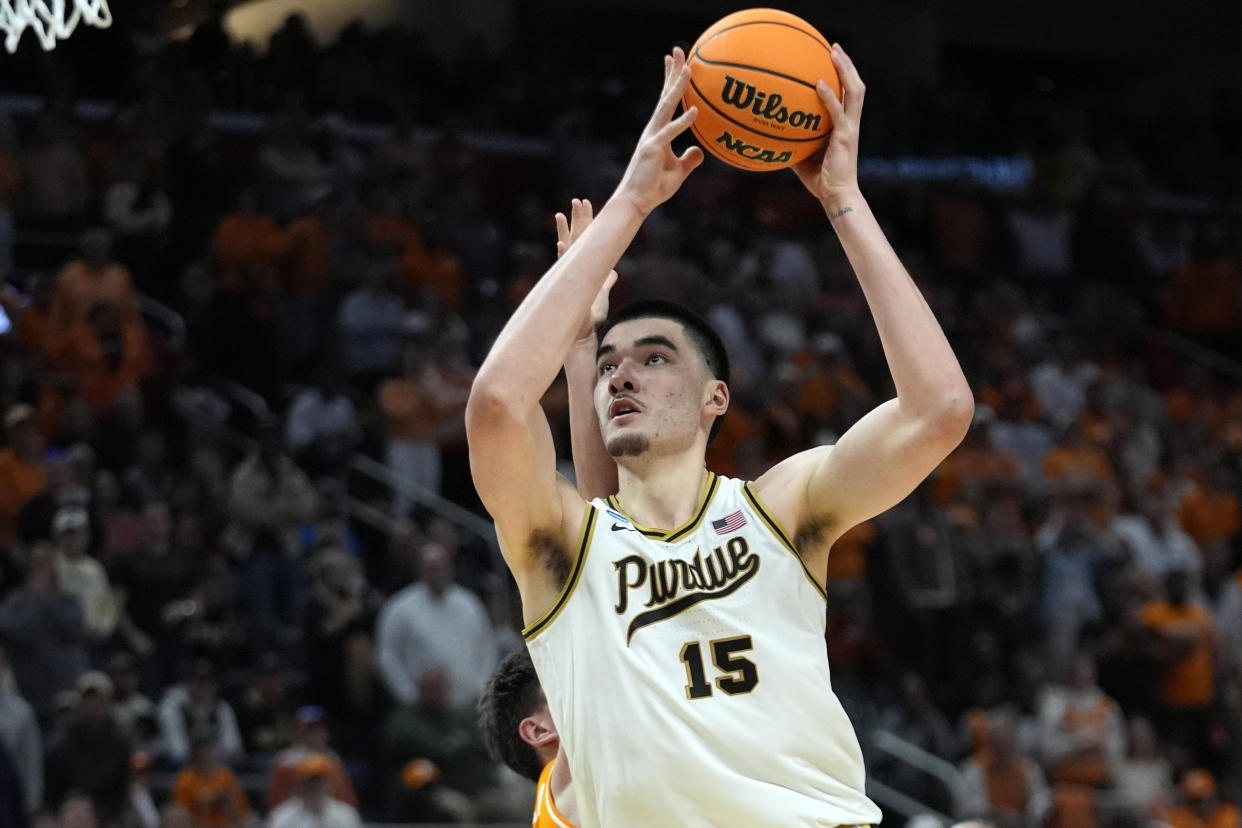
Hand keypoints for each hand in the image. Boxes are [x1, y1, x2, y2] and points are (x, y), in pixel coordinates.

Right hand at [555, 198, 617, 341]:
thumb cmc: (591, 316)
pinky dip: (563, 256)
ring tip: (562, 213)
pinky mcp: (566, 286)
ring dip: (566, 231)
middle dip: (577, 219)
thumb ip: (605, 282)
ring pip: (567, 247)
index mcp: (583, 267)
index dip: (586, 222)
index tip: (588, 204)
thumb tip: (613, 273)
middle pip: (576, 237)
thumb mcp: (602, 295)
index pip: (584, 239)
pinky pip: (564, 268)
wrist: (582, 335)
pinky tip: (561, 244)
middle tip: (579, 200)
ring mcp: (568, 275)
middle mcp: (574, 268)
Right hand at [614, 47, 703, 216]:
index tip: (676, 60)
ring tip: (689, 68)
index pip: (666, 100)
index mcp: (659, 131)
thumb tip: (700, 150)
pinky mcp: (653, 149)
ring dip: (678, 87)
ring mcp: (652, 137)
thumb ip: (689, 159)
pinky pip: (671, 133)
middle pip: (665, 95)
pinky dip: (683, 122)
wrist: (637, 202)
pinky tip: (695, 111)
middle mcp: (654, 129)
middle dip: (672, 72)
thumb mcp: (678, 172)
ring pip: (667, 107)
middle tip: (678, 50)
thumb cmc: (654, 188)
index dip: (671, 80)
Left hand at [792, 44, 864, 210]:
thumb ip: (792, 143)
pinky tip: (818, 84)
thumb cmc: (820, 180)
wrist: (835, 196)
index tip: (831, 59)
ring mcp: (850, 128)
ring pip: (854, 92)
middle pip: (855, 86)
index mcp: (844, 126)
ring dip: (845, 70)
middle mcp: (850, 123)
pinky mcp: (845, 136)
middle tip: (834, 47)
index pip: (847, 95)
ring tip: (834, 53)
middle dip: (847, 65)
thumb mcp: (802, 158)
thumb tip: (769, 136)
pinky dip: (828, 96)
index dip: (843, 76)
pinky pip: (837, 112)